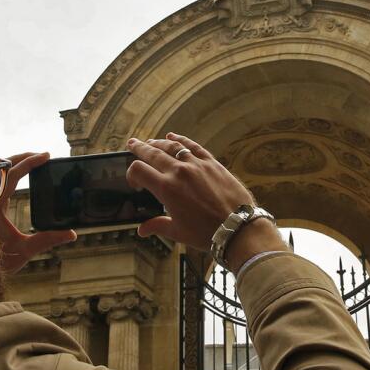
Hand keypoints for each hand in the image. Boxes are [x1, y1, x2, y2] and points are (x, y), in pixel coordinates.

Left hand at [0, 152, 75, 269]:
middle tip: (42, 156)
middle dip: (23, 156)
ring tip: (33, 162)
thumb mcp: (24, 251)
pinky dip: (7, 173)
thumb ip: (48, 240)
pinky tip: (18, 176)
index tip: (46, 156)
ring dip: (14, 162)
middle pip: (2, 165)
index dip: (30, 162)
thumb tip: (72, 233)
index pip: (11, 174)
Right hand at [125, 134, 269, 251]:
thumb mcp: (178, 232)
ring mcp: (196, 165)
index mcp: (166, 189)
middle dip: (140, 148)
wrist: (237, 227)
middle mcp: (179, 172)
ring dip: (159, 143)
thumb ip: (157, 226)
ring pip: (172, 146)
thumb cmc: (207, 233)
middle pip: (153, 153)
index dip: (131, 174)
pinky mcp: (212, 163)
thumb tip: (142, 230)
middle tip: (132, 144)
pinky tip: (174, 137)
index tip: (134, 182)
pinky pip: (193, 146)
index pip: (139, 171)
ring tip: (151, 142)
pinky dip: (182, 140)